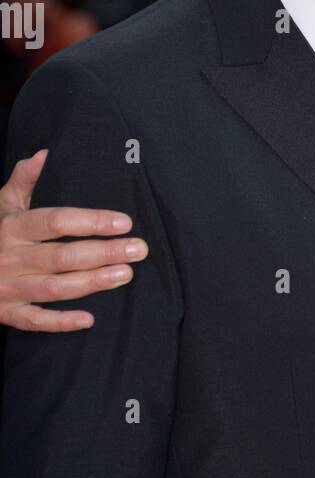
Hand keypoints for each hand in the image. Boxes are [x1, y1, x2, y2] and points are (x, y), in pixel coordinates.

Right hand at [0, 151, 148, 330]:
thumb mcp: (1, 203)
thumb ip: (23, 179)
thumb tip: (46, 154)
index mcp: (12, 228)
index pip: (55, 221)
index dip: (91, 221)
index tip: (124, 222)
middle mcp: (10, 258)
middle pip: (63, 256)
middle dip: (104, 252)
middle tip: (139, 249)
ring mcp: (8, 288)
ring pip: (55, 288)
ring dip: (92, 283)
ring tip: (126, 274)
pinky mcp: (7, 313)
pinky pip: (35, 321)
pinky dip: (61, 322)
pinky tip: (89, 319)